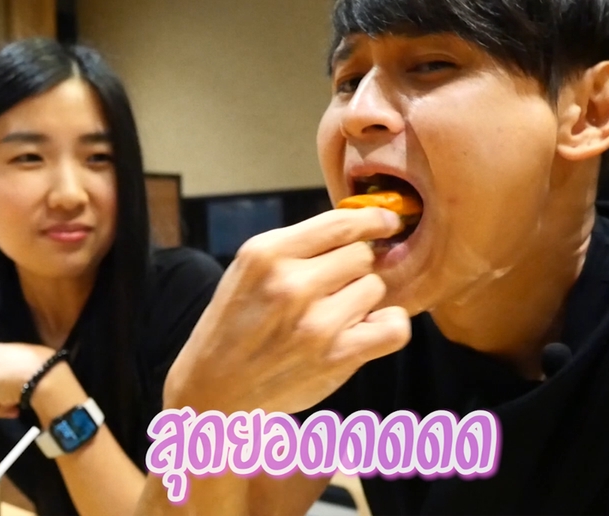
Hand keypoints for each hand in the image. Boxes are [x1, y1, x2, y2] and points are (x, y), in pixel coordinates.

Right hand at [164, 207, 411, 414]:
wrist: (214, 389)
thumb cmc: (236, 325)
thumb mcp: (249, 270)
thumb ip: (298, 247)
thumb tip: (362, 228)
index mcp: (266, 253)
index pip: (340, 224)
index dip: (373, 220)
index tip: (388, 221)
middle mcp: (290, 284)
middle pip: (362, 255)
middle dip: (353, 270)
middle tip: (330, 291)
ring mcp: (315, 323)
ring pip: (375, 288)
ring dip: (362, 301)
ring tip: (332, 317)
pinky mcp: (337, 357)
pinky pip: (394, 327)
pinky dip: (388, 327)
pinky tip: (366, 331)